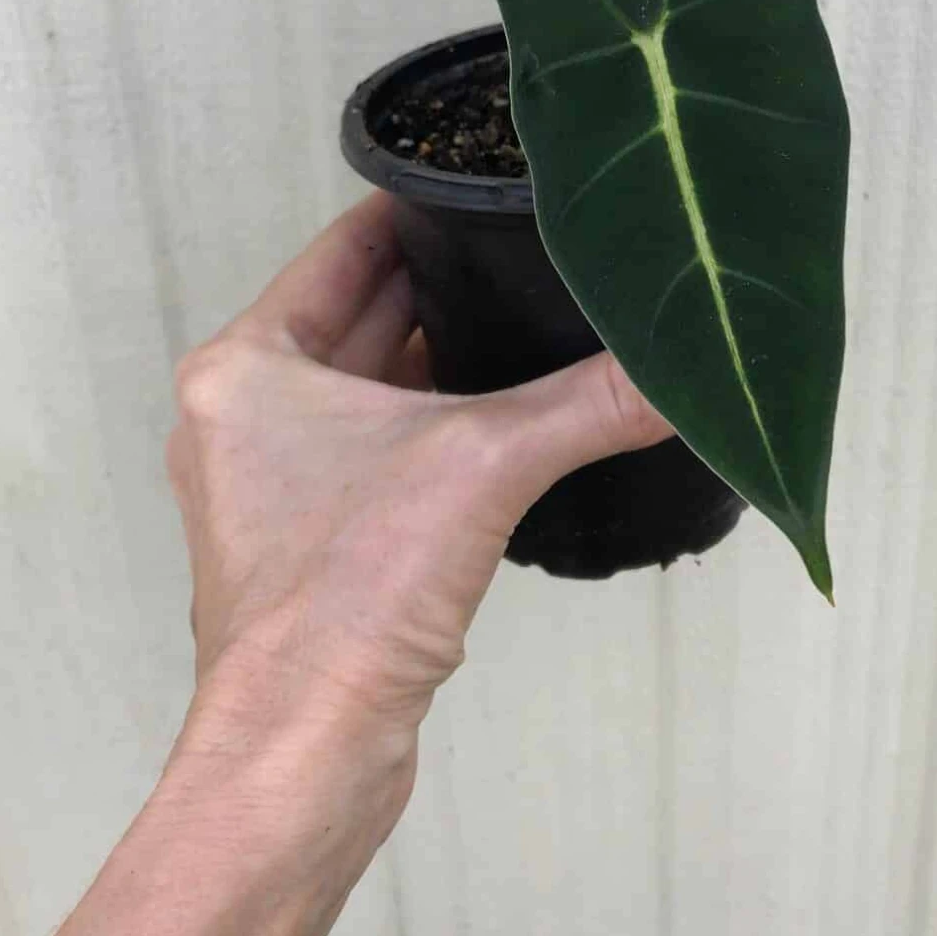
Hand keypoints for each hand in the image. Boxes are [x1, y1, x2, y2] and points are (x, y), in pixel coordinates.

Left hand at [166, 190, 671, 777]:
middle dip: (448, 284)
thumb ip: (589, 403)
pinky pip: (380, 448)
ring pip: (374, 386)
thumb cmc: (351, 591)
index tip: (493, 182)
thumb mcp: (484, 464)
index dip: (421, 209)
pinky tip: (510, 414)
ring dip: (446, 359)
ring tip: (539, 316)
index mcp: (246, 364)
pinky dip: (435, 425)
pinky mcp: (309, 539)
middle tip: (539, 246)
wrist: (303, 752)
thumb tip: (691, 367)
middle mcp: (245, 411)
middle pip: (362, 314)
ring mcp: (272, 479)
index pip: (345, 248)